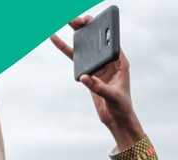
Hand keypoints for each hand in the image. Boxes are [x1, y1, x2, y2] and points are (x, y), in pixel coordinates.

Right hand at [50, 16, 143, 148]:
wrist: (116, 120)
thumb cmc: (121, 107)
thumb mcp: (112, 96)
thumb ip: (99, 87)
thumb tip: (84, 77)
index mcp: (120, 63)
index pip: (111, 42)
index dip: (101, 31)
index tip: (90, 23)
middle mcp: (110, 62)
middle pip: (97, 42)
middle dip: (86, 29)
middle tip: (74, 20)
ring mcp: (98, 67)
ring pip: (85, 48)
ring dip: (76, 36)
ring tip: (66, 22)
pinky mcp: (89, 74)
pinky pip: (76, 59)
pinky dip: (66, 50)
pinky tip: (56, 39)